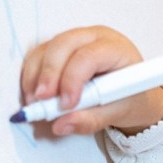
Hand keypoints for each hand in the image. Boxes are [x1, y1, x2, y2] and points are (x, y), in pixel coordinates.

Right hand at [19, 26, 162, 135]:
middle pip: (63, 45)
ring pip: (46, 48)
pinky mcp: (59, 48)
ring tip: (34, 103)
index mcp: (116, 48)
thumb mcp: (119, 112)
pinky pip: (39, 54)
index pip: (89, 56)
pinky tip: (33, 94)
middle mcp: (94, 37)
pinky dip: (32, 74)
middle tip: (41, 102)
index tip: (66, 105)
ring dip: (35, 75)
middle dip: (48, 74)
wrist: (131, 93)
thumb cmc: (130, 97)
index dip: (72, 79)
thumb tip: (61, 125)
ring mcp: (75, 39)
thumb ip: (92, 120)